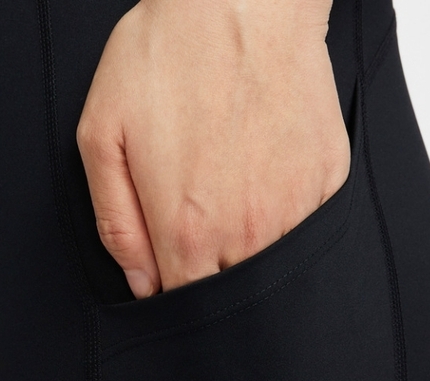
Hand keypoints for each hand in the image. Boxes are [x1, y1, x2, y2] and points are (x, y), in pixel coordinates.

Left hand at [77, 0, 349, 297]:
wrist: (240, 1)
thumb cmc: (165, 59)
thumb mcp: (103, 135)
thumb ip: (117, 223)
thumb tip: (140, 283)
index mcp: (187, 230)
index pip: (181, 303)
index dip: (171, 293)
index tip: (169, 268)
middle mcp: (248, 233)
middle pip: (229, 292)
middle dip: (210, 275)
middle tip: (198, 225)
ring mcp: (294, 210)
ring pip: (271, 267)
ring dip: (249, 249)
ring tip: (230, 192)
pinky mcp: (326, 182)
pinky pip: (305, 227)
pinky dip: (284, 217)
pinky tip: (264, 175)